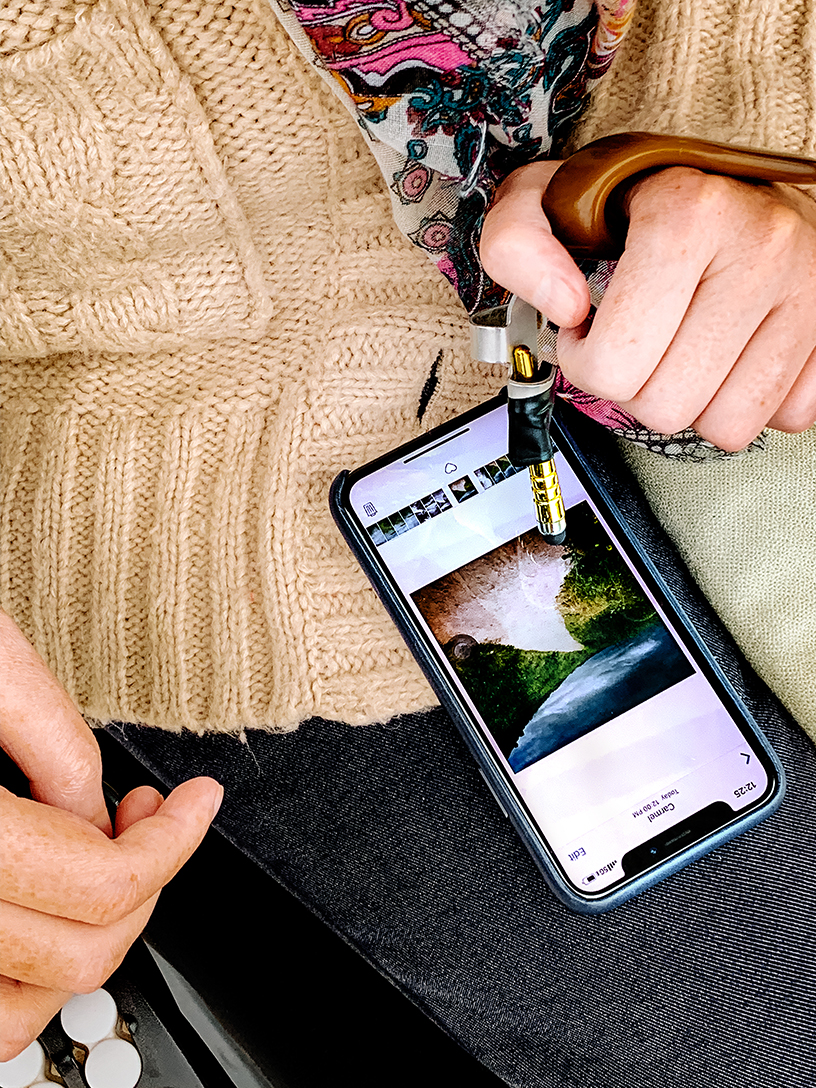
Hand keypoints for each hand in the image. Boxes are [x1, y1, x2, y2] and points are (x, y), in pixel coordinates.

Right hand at [0, 610, 222, 1058]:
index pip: (99, 881)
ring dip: (83, 945)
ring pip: (14, 1013)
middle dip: (143, 885)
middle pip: (74, 953)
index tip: (196, 802)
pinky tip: (39, 902)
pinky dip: (19, 973)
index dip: (173, 841)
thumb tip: (103, 812)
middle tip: (153, 820)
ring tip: (99, 867)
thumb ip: (50, 738)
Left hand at [480, 160, 815, 450]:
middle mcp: (760, 247)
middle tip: (635, 343)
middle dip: (634, 387)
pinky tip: (727, 358)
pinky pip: (782, 418)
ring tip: (680, 350)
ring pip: (724, 426)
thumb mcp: (551, 201)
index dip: (583, 358)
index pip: (613, 363)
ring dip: (690, 402)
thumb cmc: (640, 202)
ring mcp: (807, 291)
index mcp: (685, 213)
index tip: (587, 329)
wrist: (735, 181)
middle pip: (665, 405)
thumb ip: (516, 244)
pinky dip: (745, 401)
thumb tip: (563, 307)